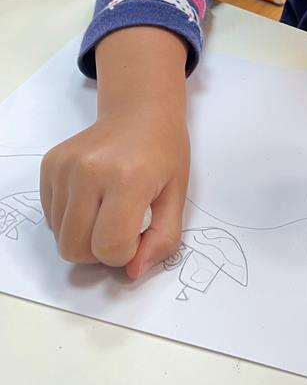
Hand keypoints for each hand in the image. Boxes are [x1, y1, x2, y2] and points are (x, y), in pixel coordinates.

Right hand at [40, 106, 189, 279]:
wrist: (140, 112)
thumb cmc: (164, 152)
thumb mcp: (178, 196)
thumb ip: (163, 239)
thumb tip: (132, 272)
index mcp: (126, 178)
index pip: (110, 248)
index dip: (127, 252)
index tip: (140, 232)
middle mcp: (89, 171)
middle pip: (76, 249)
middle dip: (101, 251)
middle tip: (123, 226)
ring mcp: (64, 167)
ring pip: (61, 237)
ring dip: (86, 236)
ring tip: (109, 209)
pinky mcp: (50, 166)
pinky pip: (52, 218)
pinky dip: (72, 220)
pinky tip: (94, 197)